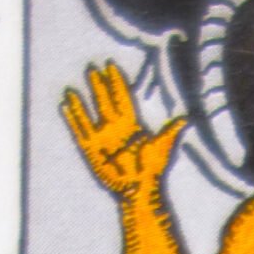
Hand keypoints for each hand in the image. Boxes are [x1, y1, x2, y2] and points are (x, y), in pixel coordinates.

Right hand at [62, 62, 184, 198]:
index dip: (117, 82)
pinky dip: (73, 119)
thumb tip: (187, 118)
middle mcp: (115, 128)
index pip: (122, 97)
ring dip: (81, 101)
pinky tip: (65, 106)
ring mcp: (102, 138)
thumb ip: (171, 131)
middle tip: (92, 67)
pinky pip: (79, 131)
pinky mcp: (91, 150)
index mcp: (131, 124)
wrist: (139, 188)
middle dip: (98, 85)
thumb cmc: (152, 169)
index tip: (111, 65)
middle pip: (104, 101)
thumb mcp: (163, 146)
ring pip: (89, 114)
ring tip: (72, 87)